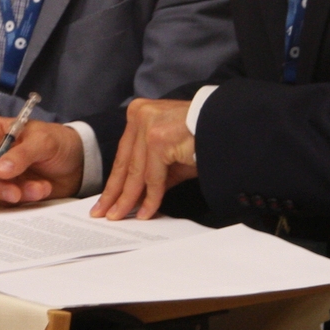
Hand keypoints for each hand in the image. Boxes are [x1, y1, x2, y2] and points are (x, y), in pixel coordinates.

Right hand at [0, 116, 81, 204]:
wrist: (78, 162)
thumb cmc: (57, 141)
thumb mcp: (43, 141)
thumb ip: (22, 154)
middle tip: (14, 193)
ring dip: (14, 193)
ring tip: (39, 188)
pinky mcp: (9, 189)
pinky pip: (7, 200)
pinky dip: (25, 197)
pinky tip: (42, 189)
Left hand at [94, 98, 196, 220]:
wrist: (225, 126)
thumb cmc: (201, 137)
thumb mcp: (170, 155)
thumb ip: (153, 172)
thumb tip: (137, 196)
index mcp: (138, 113)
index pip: (124, 154)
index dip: (114, 180)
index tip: (106, 199)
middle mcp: (139, 115)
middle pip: (125, 163)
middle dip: (114, 192)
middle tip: (104, 212)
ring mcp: (148, 125)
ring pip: (136, 172)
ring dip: (128, 199)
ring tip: (120, 216)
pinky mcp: (158, 139)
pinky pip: (153, 177)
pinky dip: (151, 198)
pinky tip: (146, 212)